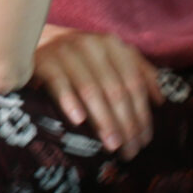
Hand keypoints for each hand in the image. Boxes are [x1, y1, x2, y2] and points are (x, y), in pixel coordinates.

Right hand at [32, 30, 163, 156]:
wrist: (33, 41)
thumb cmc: (78, 58)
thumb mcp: (109, 58)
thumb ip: (137, 72)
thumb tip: (159, 101)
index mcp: (112, 45)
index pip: (133, 83)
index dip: (142, 114)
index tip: (144, 140)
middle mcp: (91, 45)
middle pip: (115, 89)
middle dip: (125, 123)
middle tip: (130, 150)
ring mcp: (66, 51)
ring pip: (91, 90)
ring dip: (104, 120)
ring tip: (112, 145)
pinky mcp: (44, 60)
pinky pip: (59, 83)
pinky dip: (70, 102)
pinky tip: (78, 121)